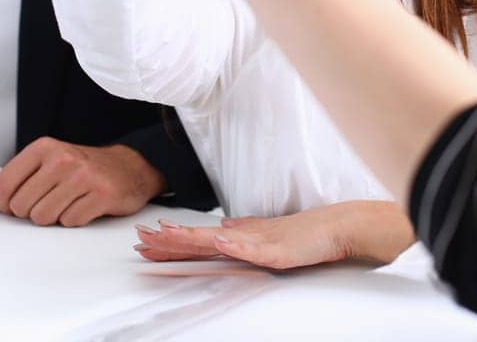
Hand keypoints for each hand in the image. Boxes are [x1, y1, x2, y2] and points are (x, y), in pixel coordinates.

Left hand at [0, 138, 163, 226]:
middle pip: (22, 207)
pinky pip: (70, 222)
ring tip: (66, 203)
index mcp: (43, 148)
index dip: (3, 203)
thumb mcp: (43, 164)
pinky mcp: (102, 195)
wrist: (128, 167)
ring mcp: (83, 176)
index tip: (13, 204)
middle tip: (47, 201)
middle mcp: (62, 158)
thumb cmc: (78, 168)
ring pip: (43, 218)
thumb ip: (11, 181)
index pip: (4, 186)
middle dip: (30, 212)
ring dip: (52, 217)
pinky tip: (83, 206)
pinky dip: (74, 220)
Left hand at [131, 201, 415, 269]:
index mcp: (241, 237)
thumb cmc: (305, 234)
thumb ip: (245, 234)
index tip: (145, 241)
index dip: (172, 241)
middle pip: (200, 239)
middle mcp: (245, 236)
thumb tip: (222, 230)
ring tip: (166, 236)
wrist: (337, 227)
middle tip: (138, 239)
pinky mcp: (278, 249)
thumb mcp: (268, 237)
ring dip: (192, 238)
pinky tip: (220, 241)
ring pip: (218, 241)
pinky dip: (235, 245)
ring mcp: (260, 241)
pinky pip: (253, 249)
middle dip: (169, 240)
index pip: (199, 240)